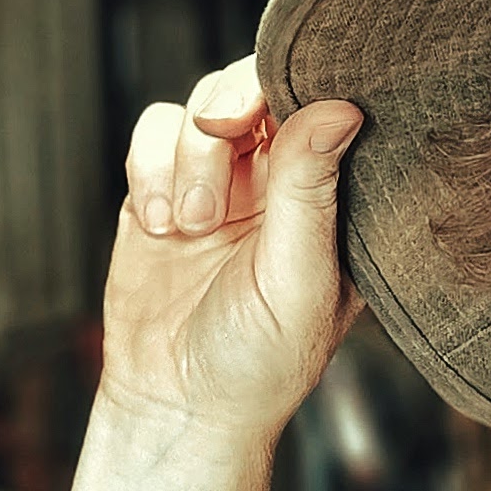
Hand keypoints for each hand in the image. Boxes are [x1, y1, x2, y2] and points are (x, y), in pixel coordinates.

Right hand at [103, 59, 364, 448]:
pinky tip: (160, 226)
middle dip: (231, 106)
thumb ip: (311, 192)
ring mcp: (221, 179)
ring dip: (187, 156)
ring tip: (190, 225)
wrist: (179, 405)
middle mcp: (282, 178)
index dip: (296, 85)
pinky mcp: (162, 187)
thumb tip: (342, 109)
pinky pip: (152, 132)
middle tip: (220, 133)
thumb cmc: (259, 359)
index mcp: (334, 196)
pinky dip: (148, 168)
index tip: (269, 110)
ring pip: (200, 106)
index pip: (324, 105)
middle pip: (257, 86)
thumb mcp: (296, 279)